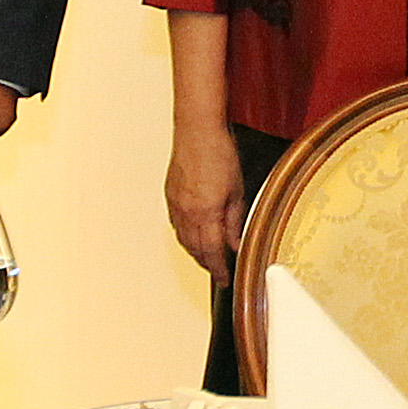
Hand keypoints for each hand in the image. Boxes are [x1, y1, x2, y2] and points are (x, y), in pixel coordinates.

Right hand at [164, 123, 244, 279]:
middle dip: (207, 264)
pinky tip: (192, 235)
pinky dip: (185, 236)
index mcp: (205, 213)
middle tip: (219, 271)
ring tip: (207, 258)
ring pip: (183, 239)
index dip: (219, 269)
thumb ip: (235, 221)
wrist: (197, 130)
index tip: (225, 278)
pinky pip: (176, 224)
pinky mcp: (170, 195)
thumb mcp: (237, 191)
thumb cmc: (218, 153)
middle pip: (195, 249)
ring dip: (196, 252)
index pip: (212, 252)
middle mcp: (186, 212)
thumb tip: (236, 242)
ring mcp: (175, 204)